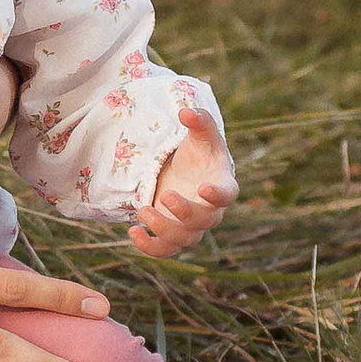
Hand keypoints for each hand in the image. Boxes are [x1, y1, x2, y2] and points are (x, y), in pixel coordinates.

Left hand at [129, 113, 236, 258]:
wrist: (186, 173)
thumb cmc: (199, 153)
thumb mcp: (200, 133)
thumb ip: (199, 121)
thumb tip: (185, 112)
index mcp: (223, 185)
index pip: (227, 195)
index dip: (218, 195)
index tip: (203, 188)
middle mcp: (210, 211)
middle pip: (205, 222)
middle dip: (185, 213)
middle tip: (165, 195)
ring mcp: (192, 226)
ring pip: (184, 239)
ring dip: (163, 229)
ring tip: (141, 210)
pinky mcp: (173, 235)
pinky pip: (165, 249)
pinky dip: (149, 247)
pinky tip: (133, 232)